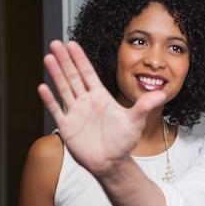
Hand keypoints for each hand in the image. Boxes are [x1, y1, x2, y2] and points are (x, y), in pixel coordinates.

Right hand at [38, 40, 165, 176]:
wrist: (111, 162)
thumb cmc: (124, 142)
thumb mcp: (136, 121)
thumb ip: (145, 106)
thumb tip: (162, 94)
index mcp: (101, 97)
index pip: (88, 73)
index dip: (80, 58)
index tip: (72, 44)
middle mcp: (86, 101)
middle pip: (73, 76)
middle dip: (64, 60)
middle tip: (55, 43)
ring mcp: (75, 112)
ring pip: (63, 88)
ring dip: (55, 74)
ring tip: (48, 57)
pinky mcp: (67, 126)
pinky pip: (57, 110)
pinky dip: (49, 99)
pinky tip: (42, 87)